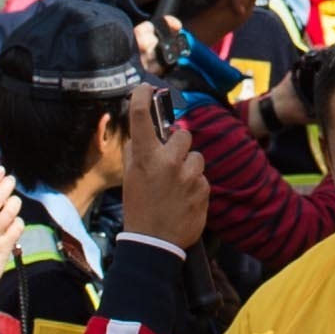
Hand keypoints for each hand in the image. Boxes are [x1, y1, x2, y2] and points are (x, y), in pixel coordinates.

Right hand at [117, 91, 207, 250]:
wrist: (155, 244)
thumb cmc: (139, 208)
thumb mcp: (130, 178)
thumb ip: (136, 152)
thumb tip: (144, 133)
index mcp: (145, 157)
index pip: (142, 117)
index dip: (142, 97)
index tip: (145, 89)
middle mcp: (168, 161)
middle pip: (182, 134)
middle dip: (177, 144)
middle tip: (169, 161)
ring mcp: (189, 175)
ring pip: (196, 156)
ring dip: (188, 166)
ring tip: (177, 185)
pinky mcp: (204, 189)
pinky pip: (202, 177)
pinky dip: (195, 185)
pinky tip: (184, 198)